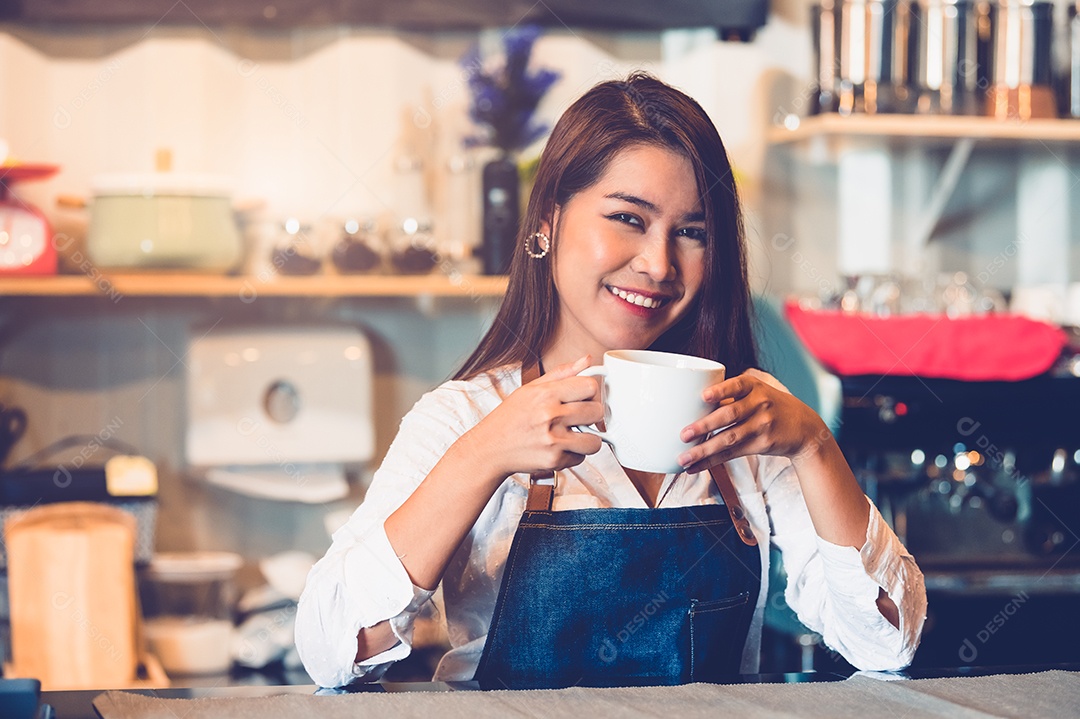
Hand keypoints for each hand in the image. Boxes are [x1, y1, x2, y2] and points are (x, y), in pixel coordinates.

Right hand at [470, 355, 603, 477]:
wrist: (489, 449)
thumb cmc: (509, 418)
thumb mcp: (530, 389)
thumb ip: (561, 374)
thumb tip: (587, 360)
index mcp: (545, 394)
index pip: (590, 386)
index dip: (590, 392)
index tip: (585, 397)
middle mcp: (550, 416)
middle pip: (596, 411)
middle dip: (591, 415)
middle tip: (579, 417)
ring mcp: (553, 440)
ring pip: (595, 440)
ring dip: (587, 439)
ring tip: (573, 435)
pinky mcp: (554, 460)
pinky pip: (581, 458)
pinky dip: (573, 455)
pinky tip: (559, 448)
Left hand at [676, 368, 832, 474]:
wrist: (805, 428)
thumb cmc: (771, 407)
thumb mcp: (757, 392)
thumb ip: (730, 396)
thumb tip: (689, 404)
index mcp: (753, 386)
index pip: (735, 386)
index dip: (720, 391)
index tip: (703, 396)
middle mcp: (759, 403)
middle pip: (729, 415)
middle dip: (704, 425)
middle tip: (683, 434)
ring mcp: (762, 424)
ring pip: (729, 438)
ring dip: (704, 450)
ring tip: (683, 458)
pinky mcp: (762, 444)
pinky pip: (732, 454)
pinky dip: (711, 461)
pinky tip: (695, 466)